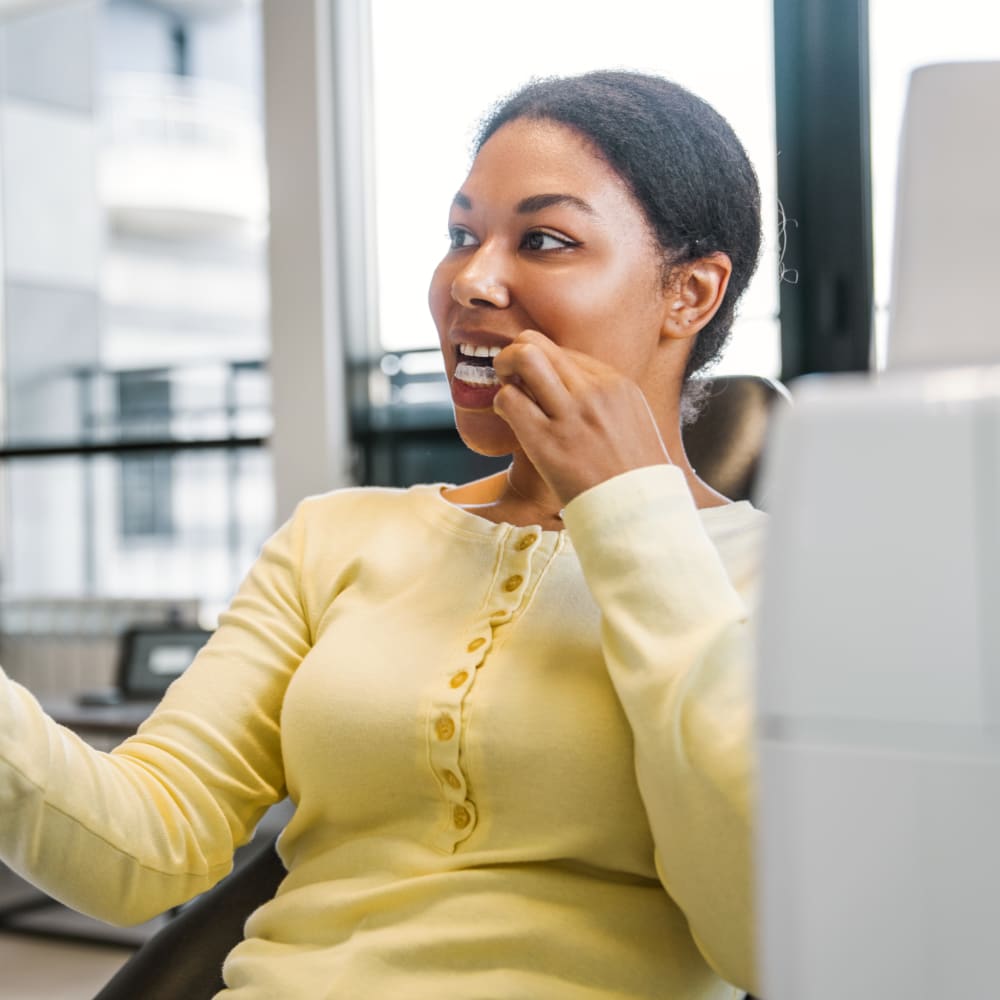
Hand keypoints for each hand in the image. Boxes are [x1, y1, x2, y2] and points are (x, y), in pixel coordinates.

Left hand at [492, 329, 670, 505]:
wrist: (639, 513)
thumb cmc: (632, 474)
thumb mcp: (633, 421)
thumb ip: (604, 397)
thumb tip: (567, 380)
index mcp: (616, 384)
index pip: (564, 351)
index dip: (544, 363)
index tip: (539, 384)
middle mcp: (594, 392)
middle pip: (538, 343)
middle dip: (514, 353)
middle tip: (509, 374)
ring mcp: (571, 416)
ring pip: (524, 359)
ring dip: (504, 368)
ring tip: (506, 387)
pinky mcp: (548, 443)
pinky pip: (510, 400)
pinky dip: (502, 402)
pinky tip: (509, 416)